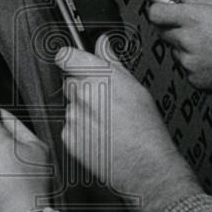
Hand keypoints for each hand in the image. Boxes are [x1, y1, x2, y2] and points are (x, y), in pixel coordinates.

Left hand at [55, 34, 199, 211]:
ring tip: (106, 122)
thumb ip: (112, 62)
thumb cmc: (146, 129)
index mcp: (100, 77)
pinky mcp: (68, 136)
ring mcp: (74, 116)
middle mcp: (83, 94)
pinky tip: (99, 134)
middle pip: (69, 81)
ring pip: (70, 105)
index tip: (73, 61)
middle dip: (81, 87)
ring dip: (82, 110)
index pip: (66, 56)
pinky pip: (68, 126)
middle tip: (103, 101)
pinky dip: (80, 129)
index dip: (70, 58)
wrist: (145, 167)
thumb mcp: (136, 87)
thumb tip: (102, 44)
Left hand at [149, 0, 211, 96]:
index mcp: (194, 19)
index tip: (163, 10)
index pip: (156, 13)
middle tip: (197, 28)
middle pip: (163, 32)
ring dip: (187, 47)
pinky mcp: (193, 79)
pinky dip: (196, 64)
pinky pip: (186, 68)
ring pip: (176, 51)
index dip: (159, 10)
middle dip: (175, 28)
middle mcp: (188, 40)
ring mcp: (189, 62)